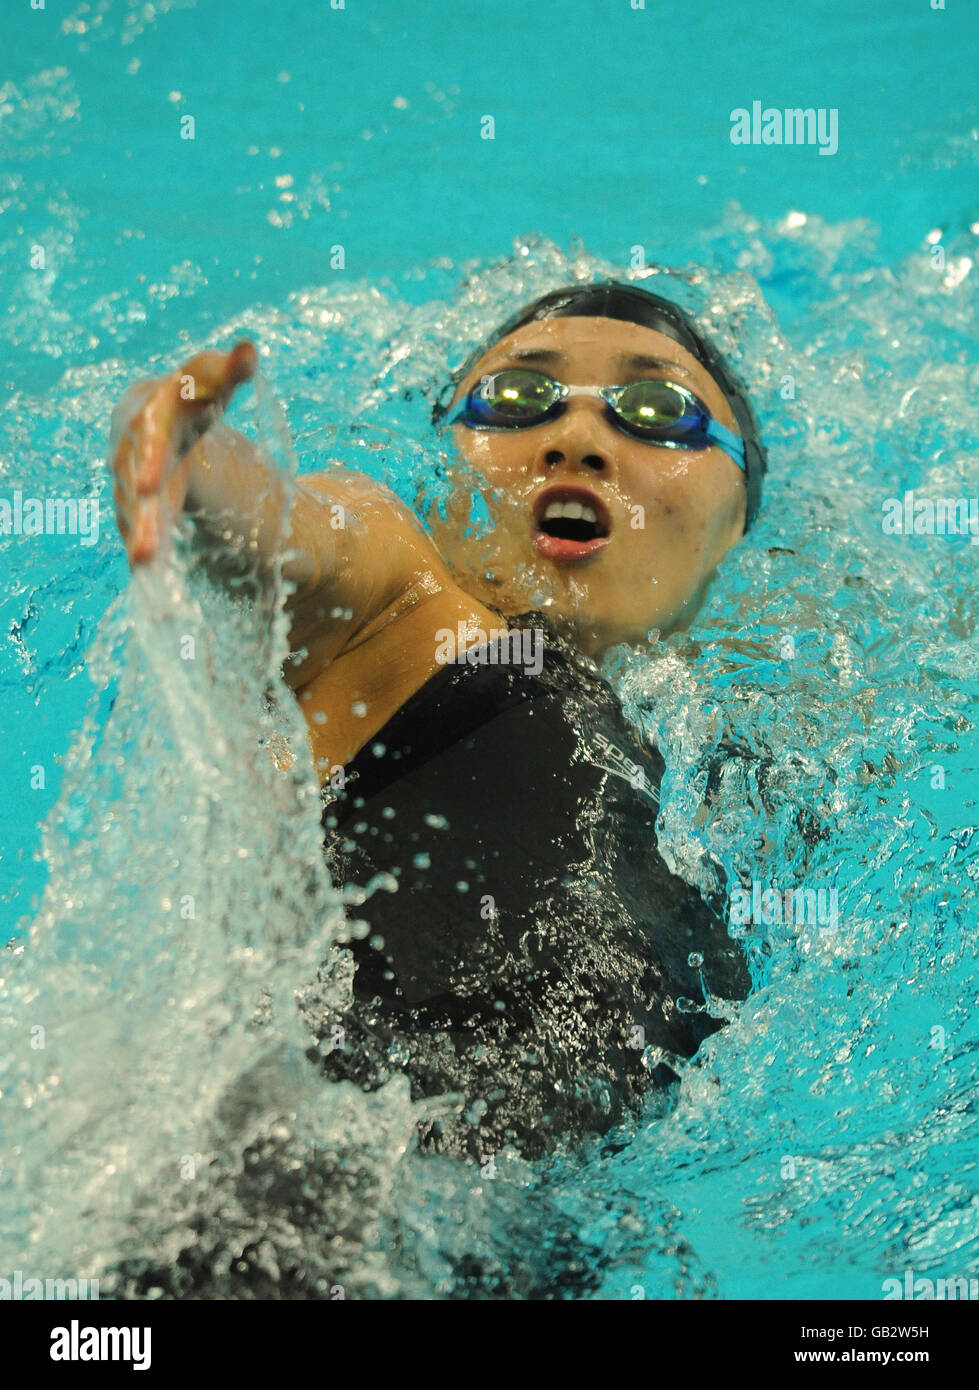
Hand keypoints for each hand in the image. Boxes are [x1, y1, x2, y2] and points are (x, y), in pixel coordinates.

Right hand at [109, 340, 256, 565]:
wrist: (153, 419)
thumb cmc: (188, 398)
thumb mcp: (210, 382)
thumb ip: (230, 369)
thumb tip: (249, 347)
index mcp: (155, 412)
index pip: (155, 429)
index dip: (150, 459)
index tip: (150, 485)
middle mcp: (135, 446)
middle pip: (138, 477)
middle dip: (142, 504)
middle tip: (144, 533)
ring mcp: (130, 481)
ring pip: (135, 513)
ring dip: (142, 539)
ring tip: (149, 568)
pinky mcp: (134, 510)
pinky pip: (140, 535)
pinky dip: (148, 562)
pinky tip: (155, 592)